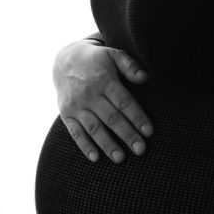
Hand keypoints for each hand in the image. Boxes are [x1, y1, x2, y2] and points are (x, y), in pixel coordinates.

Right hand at [52, 41, 153, 163]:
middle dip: (127, 135)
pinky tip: (96, 158)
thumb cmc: (97, 60)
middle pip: (111, 118)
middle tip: (141, 150)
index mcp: (104, 80)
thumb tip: (145, 78)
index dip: (137, 117)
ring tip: (121, 158)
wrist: (65, 60)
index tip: (149, 131)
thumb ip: (129, 65)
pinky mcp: (66, 114)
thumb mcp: (113, 54)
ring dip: (107, 144)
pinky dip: (85, 146)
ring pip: (94, 128)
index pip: (123, 101)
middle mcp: (89, 94)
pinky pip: (75, 132)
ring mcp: (76, 105)